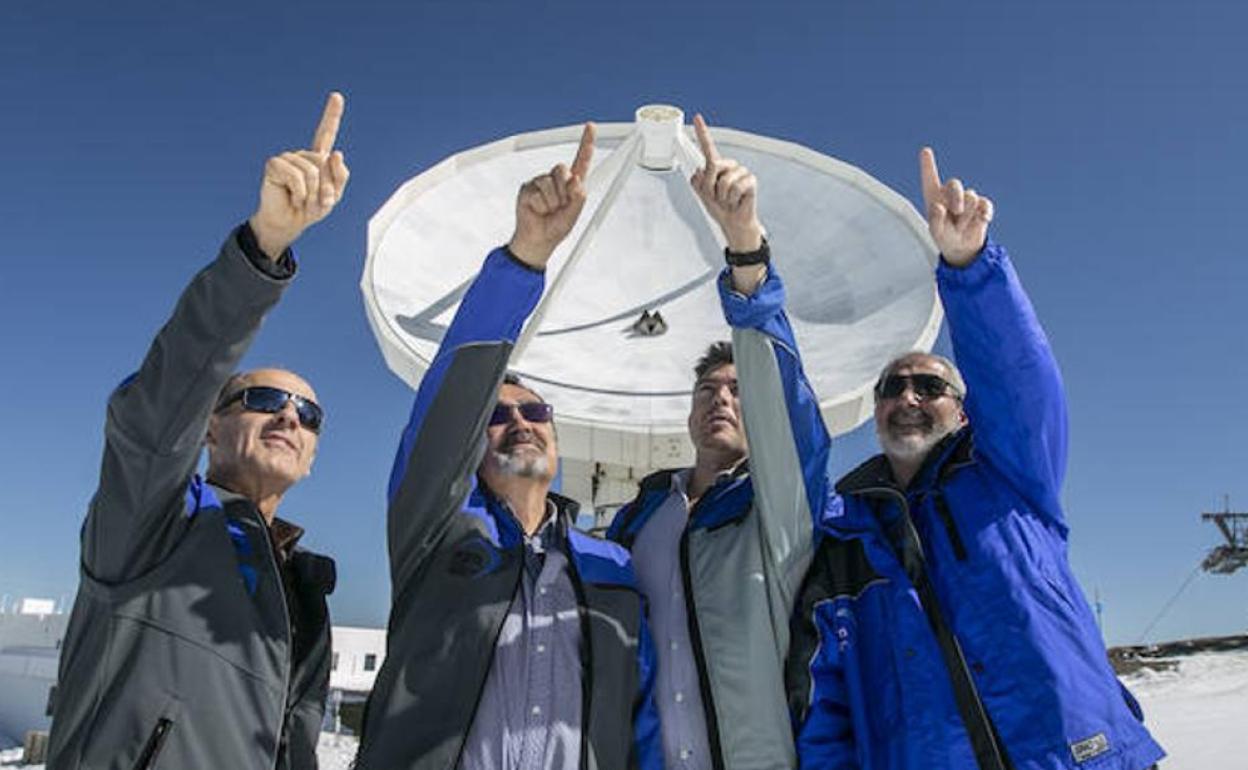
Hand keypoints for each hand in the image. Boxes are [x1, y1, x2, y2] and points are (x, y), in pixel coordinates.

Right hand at [248, 92, 350, 259]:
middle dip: (325, 187)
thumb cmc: (310, 209)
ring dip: (312, 193)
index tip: (337, 96)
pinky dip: (300, 193)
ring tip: (303, 200)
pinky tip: (293, 198)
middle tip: (315, 201)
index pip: (326, 134)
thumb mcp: (333, 196)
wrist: (289, 223)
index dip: (332, 114)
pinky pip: (296, 176)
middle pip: (325, 163)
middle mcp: (303, 155)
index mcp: (318, 159)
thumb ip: (340, 176)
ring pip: (312, 171)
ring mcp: (288, 158)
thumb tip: (336, 153)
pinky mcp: (274, 165)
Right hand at [507, 123, 595, 267]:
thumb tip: (576, 180)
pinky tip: (538, 210)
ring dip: (552, 202)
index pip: (581, 160)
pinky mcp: (528, 187)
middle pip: (563, 169)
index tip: (591, 126)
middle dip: (564, 190)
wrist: (537, 239)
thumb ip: (579, 198)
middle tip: (560, 207)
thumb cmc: (556, 227)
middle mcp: (557, 179)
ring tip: (548, 211)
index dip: (586, 143)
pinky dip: (541, 205)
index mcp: (573, 184)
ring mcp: (541, 182)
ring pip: (550, 183)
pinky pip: (538, 192)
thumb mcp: (575, 215)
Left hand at [690, 114, 763, 253]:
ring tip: (727, 200)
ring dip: (722, 196)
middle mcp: (728, 166)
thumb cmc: (719, 208)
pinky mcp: (751, 180)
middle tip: (717, 197)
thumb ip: (697, 181)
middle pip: (712, 167)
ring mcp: (741, 172)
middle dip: (710, 187)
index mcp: (714, 167)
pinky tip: (737, 201)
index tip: (697, 117)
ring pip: (723, 180)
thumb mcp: (702, 194)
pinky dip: (733, 199)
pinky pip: (736, 187)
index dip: (702, 132)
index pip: (707, 147)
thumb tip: (700, 170)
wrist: (733, 223)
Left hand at [918, 147, 993, 266]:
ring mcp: (967, 199)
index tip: (925, 151)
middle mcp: (950, 195)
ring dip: (966, 216)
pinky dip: (983, 214)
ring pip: (971, 196)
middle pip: (954, 183)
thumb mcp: (936, 233)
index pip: (930, 178)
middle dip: (956, 197)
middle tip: (956, 211)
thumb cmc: (944, 237)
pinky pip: (985, 204)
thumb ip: (935, 221)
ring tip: (961, 227)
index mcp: (935, 197)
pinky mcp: (982, 205)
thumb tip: (939, 207)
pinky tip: (981, 221)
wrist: (962, 248)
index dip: (928, 165)